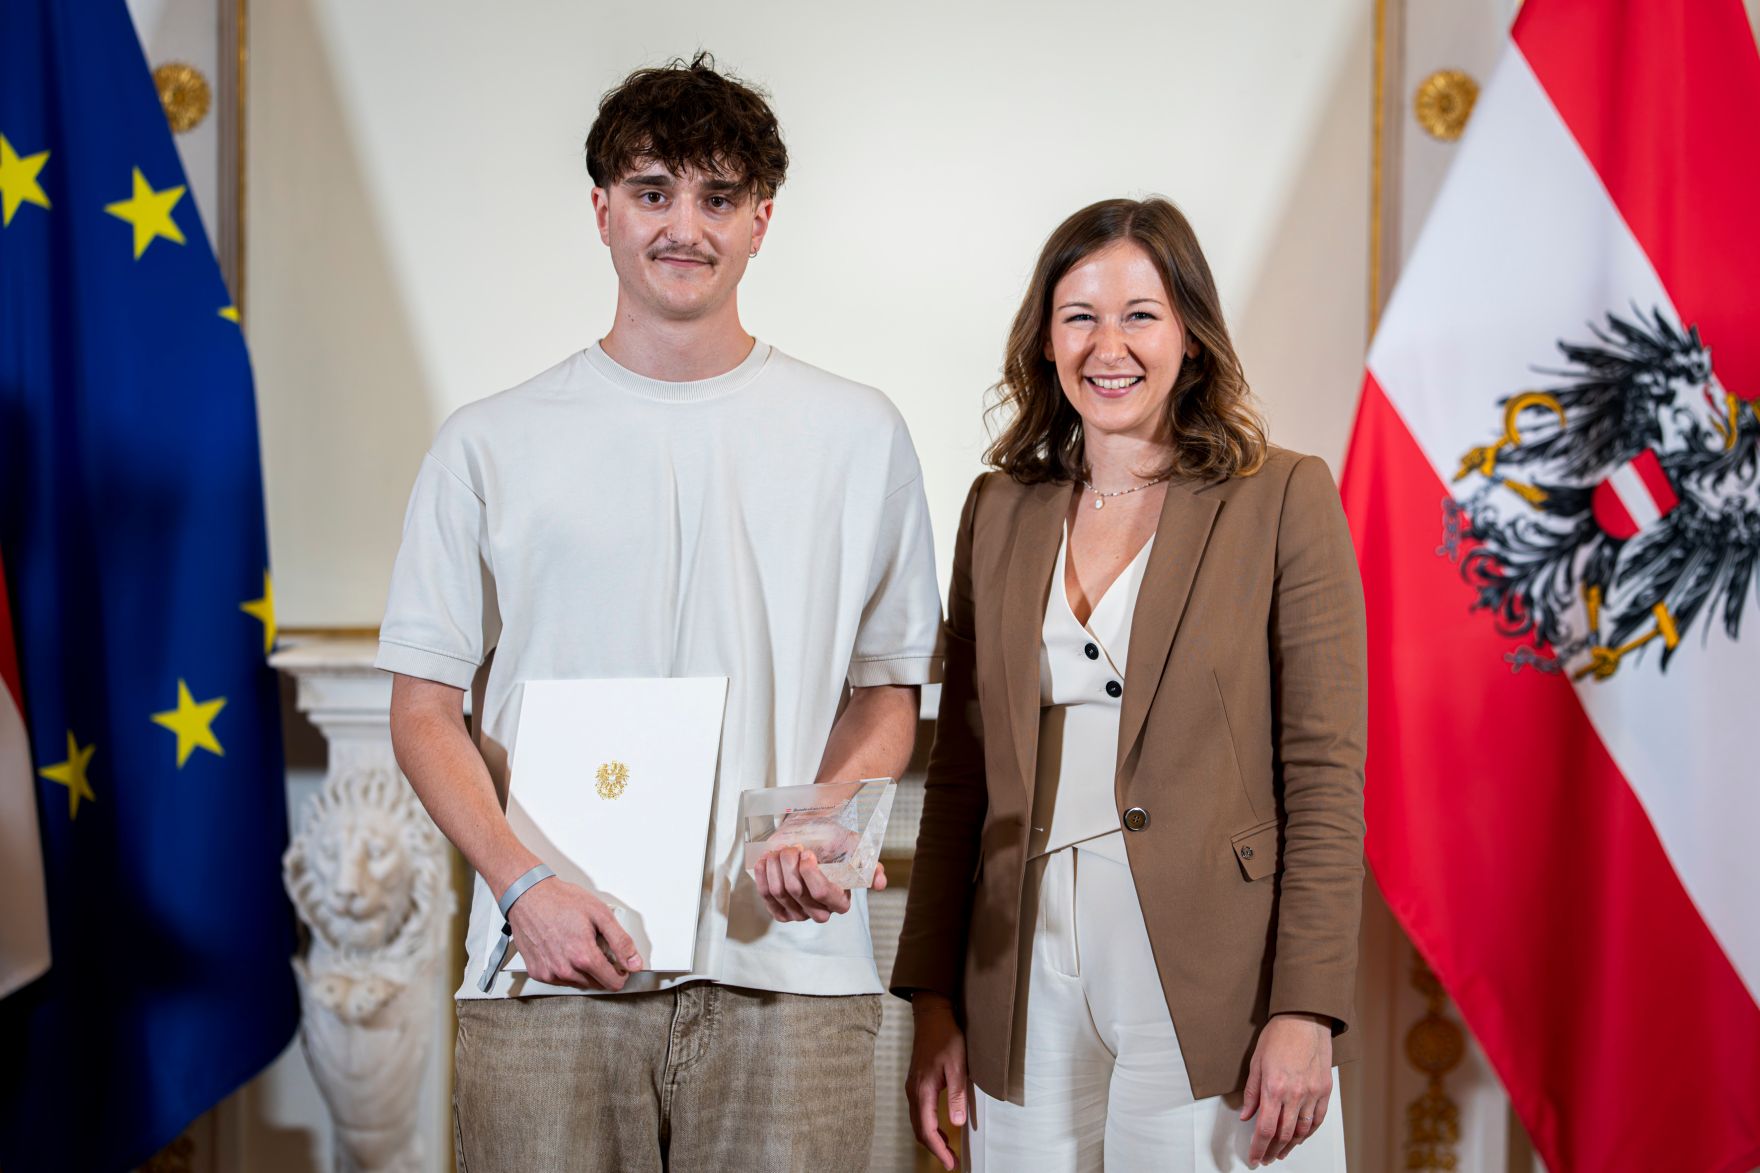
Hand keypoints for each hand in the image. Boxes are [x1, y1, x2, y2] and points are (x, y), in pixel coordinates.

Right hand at [506, 878, 643, 990]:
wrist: (528, 896)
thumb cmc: (561, 900)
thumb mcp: (600, 914)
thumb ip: (621, 942)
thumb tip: (635, 962)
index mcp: (584, 956)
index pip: (612, 983)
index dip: (621, 973)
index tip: (619, 964)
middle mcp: (565, 970)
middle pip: (596, 984)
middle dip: (601, 969)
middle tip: (595, 946)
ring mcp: (549, 973)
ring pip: (578, 983)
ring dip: (583, 970)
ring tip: (577, 944)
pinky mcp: (537, 972)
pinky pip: (559, 980)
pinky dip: (565, 969)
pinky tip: (563, 950)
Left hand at [754, 847, 886, 922]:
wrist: (811, 835)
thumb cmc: (834, 841)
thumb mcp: (857, 849)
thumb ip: (871, 866)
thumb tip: (880, 883)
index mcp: (840, 900)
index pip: (822, 893)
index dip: (811, 873)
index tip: (807, 853)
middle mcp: (820, 912)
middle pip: (796, 891)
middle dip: (789, 865)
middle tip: (793, 847)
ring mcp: (798, 913)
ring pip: (779, 892)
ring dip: (776, 866)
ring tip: (780, 850)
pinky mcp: (780, 910)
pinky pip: (766, 897)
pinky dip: (763, 877)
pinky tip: (766, 861)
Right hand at [906, 993, 969, 1170]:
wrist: (932, 1017)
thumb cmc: (945, 1037)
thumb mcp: (958, 1065)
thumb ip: (956, 1094)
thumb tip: (956, 1122)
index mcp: (923, 1090)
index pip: (927, 1129)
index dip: (938, 1150)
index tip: (949, 1162)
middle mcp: (914, 1091)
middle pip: (919, 1129)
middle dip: (934, 1148)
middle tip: (950, 1161)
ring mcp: (912, 1087)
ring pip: (918, 1121)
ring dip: (931, 1138)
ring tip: (947, 1149)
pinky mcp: (916, 1083)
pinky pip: (919, 1111)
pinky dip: (928, 1125)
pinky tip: (941, 1127)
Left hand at [1240, 1013, 1332, 1166]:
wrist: (1305, 1019)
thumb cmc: (1280, 1035)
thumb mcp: (1256, 1062)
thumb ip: (1252, 1093)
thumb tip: (1247, 1114)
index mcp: (1274, 1088)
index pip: (1265, 1129)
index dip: (1258, 1148)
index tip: (1254, 1157)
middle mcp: (1295, 1094)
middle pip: (1283, 1134)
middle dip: (1272, 1150)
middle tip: (1266, 1157)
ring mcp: (1312, 1094)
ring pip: (1302, 1131)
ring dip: (1291, 1145)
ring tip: (1281, 1152)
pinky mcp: (1325, 1090)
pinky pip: (1318, 1119)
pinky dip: (1309, 1133)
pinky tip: (1301, 1137)